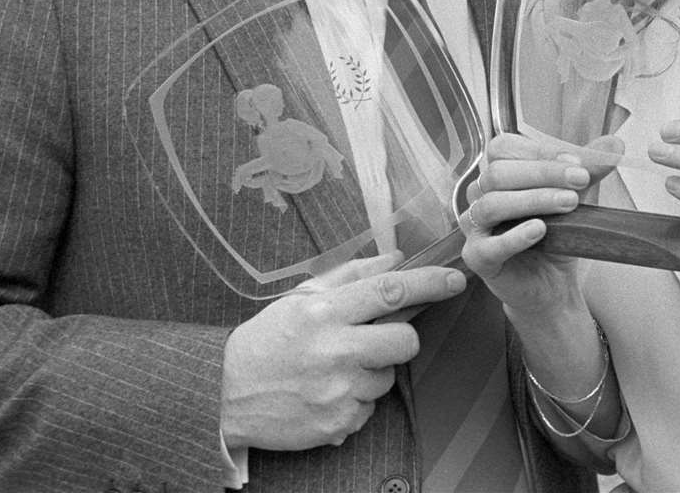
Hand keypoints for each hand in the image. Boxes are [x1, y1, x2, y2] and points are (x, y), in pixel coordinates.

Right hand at [220, 252, 465, 450]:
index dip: (430, 283)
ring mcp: (337, 391)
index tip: (456, 279)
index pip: (390, 291)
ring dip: (371, 372)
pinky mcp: (337, 423)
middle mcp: (334, 351)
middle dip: (399, 339)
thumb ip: (352, 275)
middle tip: (373, 339)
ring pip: (388, 377)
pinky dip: (355, 401)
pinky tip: (326, 393)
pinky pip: (369, 409)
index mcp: (324, 312)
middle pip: (405, 341)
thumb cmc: (267, 340)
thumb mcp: (302, 297)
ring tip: (334, 369)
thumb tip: (396, 257)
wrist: (224, 394)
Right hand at [459, 132, 621, 316]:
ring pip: (493, 204)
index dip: (539, 152)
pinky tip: (539, 230)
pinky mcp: (477, 258)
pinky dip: (515, 236)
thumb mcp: (575, 197)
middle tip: (581, 179)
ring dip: (534, 199)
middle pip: (499, 172)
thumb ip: (589, 169)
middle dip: (544, 173)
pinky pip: (488, 245)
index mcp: (498, 174)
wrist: (552, 283)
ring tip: (569, 203)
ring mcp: (474, 227)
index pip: (504, 148)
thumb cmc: (556, 236)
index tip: (577, 162)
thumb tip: (615, 144)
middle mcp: (479, 196)